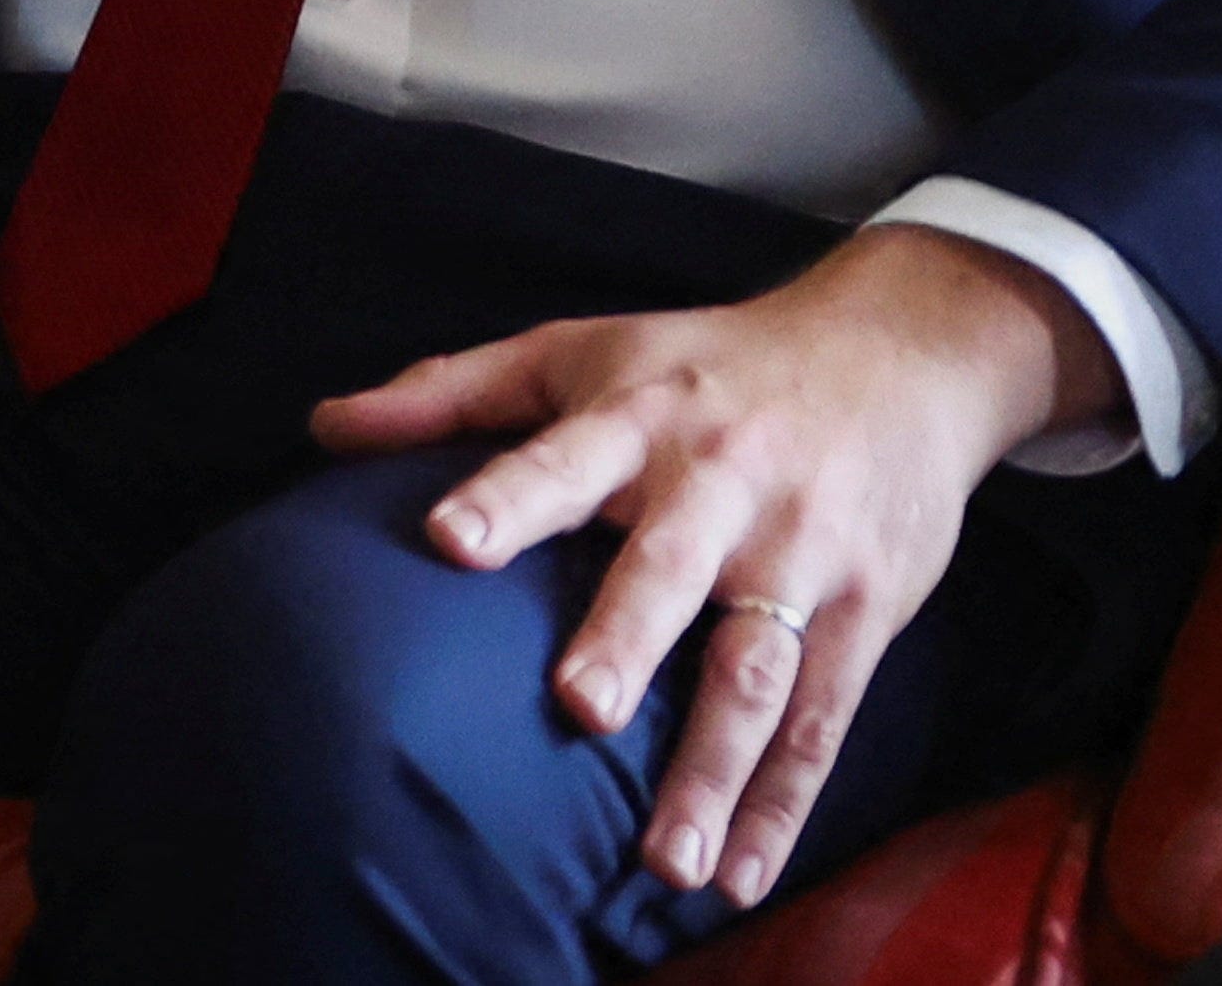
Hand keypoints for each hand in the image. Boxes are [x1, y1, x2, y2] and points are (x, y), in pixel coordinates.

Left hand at [311, 223, 1117, 906]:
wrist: (898, 353)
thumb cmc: (706, 363)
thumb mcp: (580, 350)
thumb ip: (451, 392)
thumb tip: (323, 426)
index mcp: (638, 419)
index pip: (562, 458)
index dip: (508, 496)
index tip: (451, 539)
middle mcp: (720, 486)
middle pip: (670, 567)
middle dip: (629, 638)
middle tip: (581, 707)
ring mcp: (798, 556)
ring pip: (756, 668)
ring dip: (714, 767)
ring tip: (665, 858)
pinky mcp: (862, 613)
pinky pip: (822, 718)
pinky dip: (784, 802)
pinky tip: (741, 870)